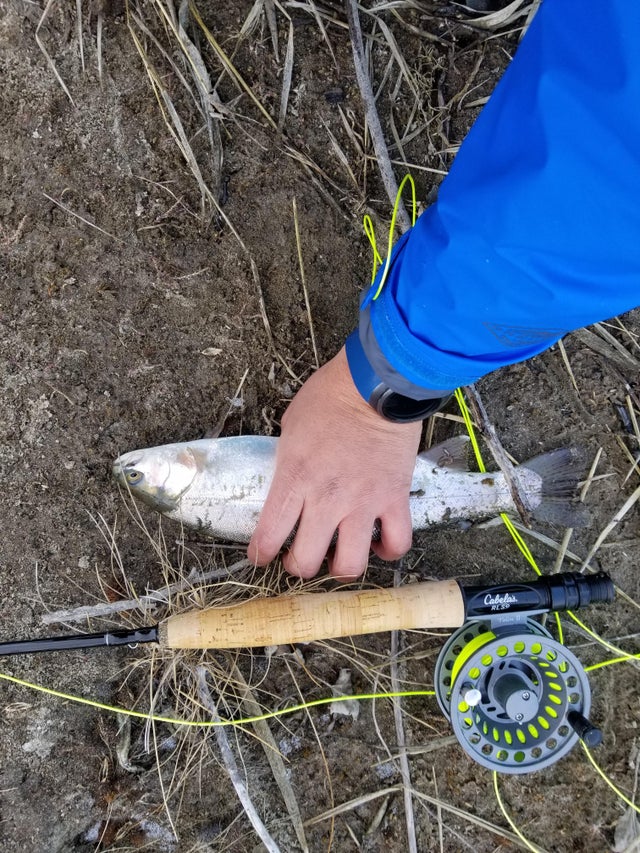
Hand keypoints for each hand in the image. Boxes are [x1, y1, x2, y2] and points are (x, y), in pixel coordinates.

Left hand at [247, 346, 420, 578]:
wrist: (376, 384)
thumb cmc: (330, 395)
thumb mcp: (292, 426)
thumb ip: (289, 460)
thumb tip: (291, 477)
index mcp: (294, 478)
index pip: (270, 534)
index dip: (261, 554)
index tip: (260, 557)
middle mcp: (326, 499)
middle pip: (307, 560)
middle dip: (298, 566)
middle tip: (300, 556)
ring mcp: (363, 502)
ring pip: (350, 564)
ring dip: (340, 567)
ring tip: (338, 557)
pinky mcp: (394, 499)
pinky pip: (396, 542)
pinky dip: (387, 551)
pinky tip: (377, 543)